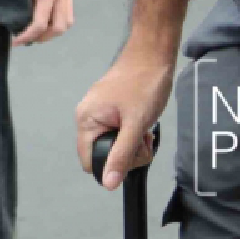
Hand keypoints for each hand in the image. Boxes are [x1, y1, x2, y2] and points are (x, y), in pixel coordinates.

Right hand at [75, 47, 172, 189]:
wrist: (152, 56)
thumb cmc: (143, 85)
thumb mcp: (135, 125)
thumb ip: (121, 155)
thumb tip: (108, 183)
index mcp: (86, 119)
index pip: (88, 160)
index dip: (109, 166)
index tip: (130, 155)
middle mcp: (88, 116)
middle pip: (102, 154)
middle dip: (126, 154)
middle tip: (142, 139)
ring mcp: (99, 112)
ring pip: (113, 144)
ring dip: (132, 145)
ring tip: (144, 129)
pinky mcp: (111, 109)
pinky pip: (118, 133)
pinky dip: (132, 134)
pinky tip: (143, 124)